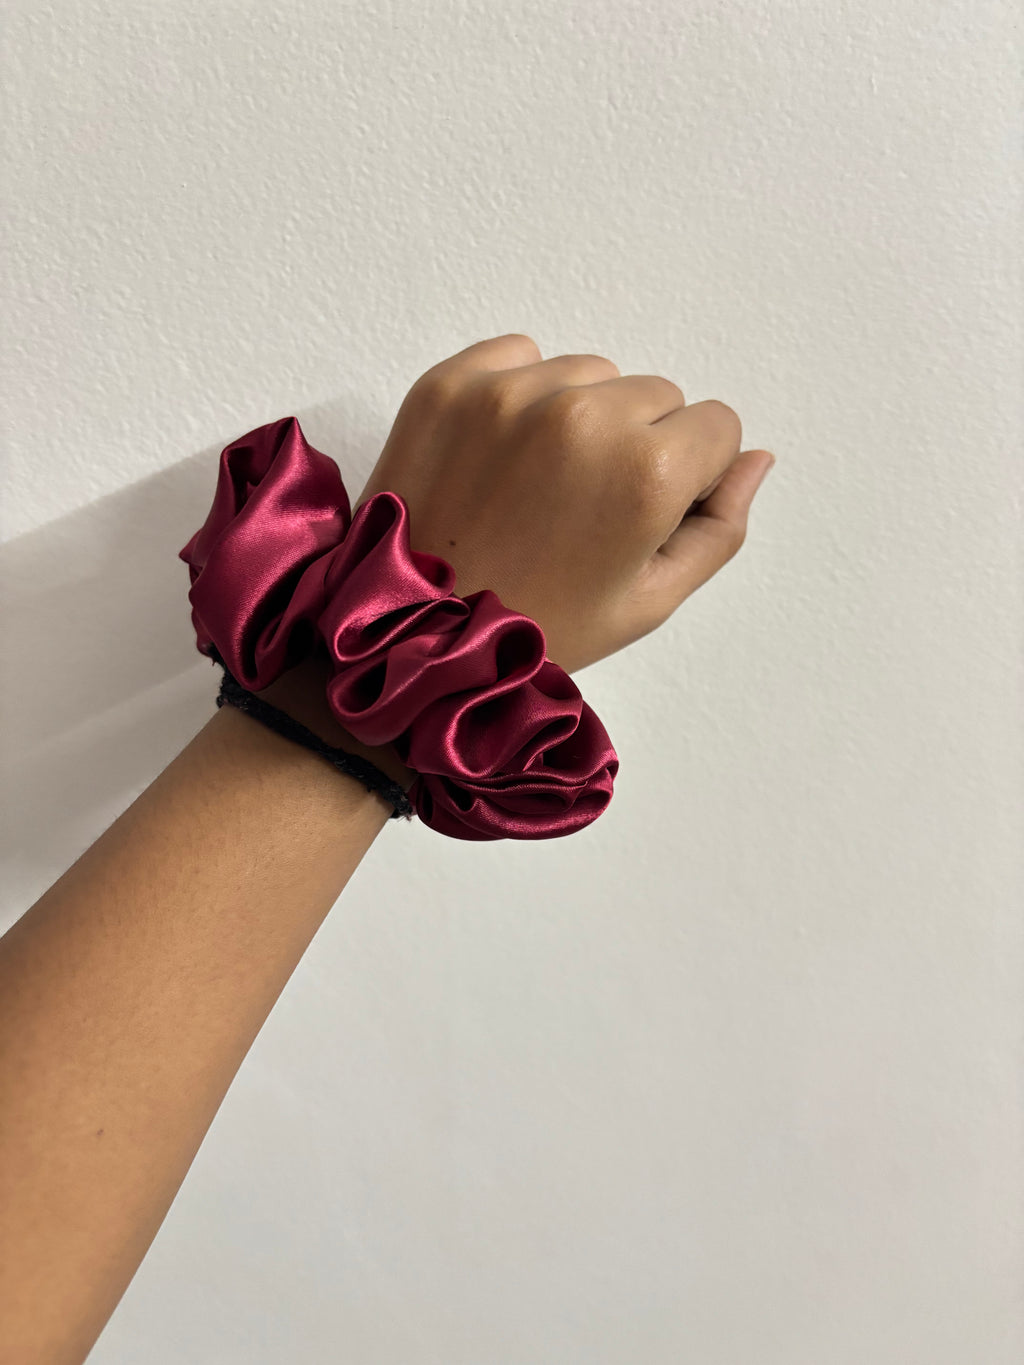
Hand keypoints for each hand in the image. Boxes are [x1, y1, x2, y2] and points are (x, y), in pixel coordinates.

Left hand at [357, 333, 774, 673]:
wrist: (411, 632)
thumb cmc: (539, 627)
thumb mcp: (649, 601)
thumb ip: (719, 528)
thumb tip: (755, 460)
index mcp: (646, 471)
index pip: (717, 426)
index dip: (688, 477)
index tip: (638, 518)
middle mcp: (583, 415)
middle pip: (656, 394)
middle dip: (636, 443)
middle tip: (581, 510)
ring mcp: (509, 393)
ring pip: (591, 372)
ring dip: (580, 416)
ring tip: (535, 487)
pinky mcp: (451, 382)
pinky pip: (521, 354)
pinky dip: (520, 393)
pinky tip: (500, 458)